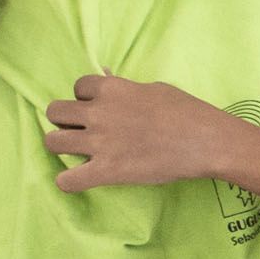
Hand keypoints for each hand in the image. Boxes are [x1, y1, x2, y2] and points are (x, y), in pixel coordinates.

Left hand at [46, 74, 251, 192]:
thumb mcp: (154, 88)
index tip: (99, 109)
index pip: (77, 88)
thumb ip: (125, 87)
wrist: (207, 142)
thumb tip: (106, 76)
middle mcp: (98, 113)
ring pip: (53, 142)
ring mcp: (99, 143)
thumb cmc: (188, 112)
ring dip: (61, 146)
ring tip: (77, 153)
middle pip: (55, 112)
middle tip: (82, 130)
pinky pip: (67, 180)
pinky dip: (68, 181)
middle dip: (65, 120)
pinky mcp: (107, 171)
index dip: (86, 99)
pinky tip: (78, 179)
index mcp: (111, 89)